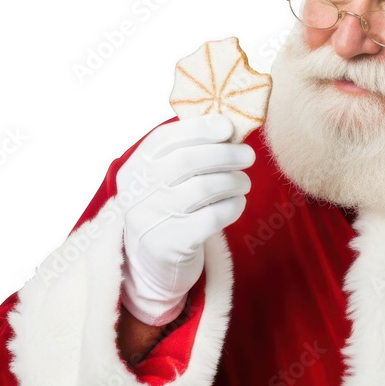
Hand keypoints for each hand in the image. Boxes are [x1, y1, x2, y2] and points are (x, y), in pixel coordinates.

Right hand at [117, 115, 253, 325]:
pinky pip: (214, 217)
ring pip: (205, 187)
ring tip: (244, 182)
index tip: (228, 127)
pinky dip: (233, 206)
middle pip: (188, 160)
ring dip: (234, 181)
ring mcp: (153, 218)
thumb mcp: (164, 177)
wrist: (152, 260)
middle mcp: (138, 191)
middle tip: (248, 156)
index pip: (165, 138)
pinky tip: (236, 203)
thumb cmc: (168, 206)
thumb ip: (186, 150)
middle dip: (226, 153)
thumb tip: (227, 124)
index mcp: (135, 166)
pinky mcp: (172, 243)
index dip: (200, 128)